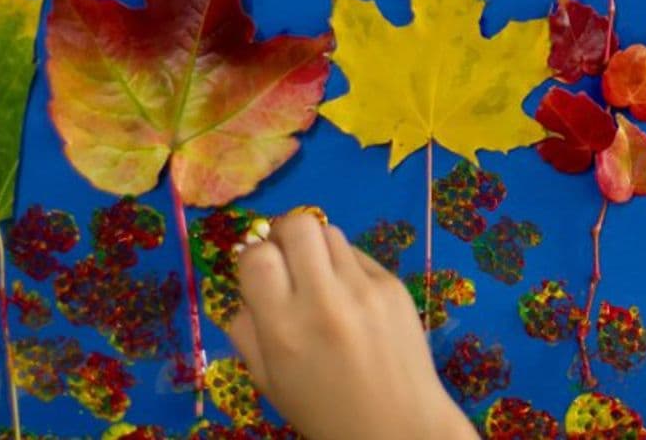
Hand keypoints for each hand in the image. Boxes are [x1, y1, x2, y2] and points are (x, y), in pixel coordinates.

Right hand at [223, 210, 475, 439]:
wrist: (399, 425)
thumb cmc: (325, 410)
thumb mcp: (269, 381)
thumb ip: (246, 330)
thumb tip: (246, 287)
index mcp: (284, 329)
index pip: (256, 256)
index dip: (252, 259)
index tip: (259, 275)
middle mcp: (324, 300)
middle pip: (297, 224)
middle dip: (284, 236)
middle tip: (287, 260)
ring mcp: (364, 289)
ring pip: (330, 233)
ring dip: (317, 250)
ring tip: (321, 281)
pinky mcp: (394, 285)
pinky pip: (359, 255)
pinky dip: (347, 267)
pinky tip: (351, 300)